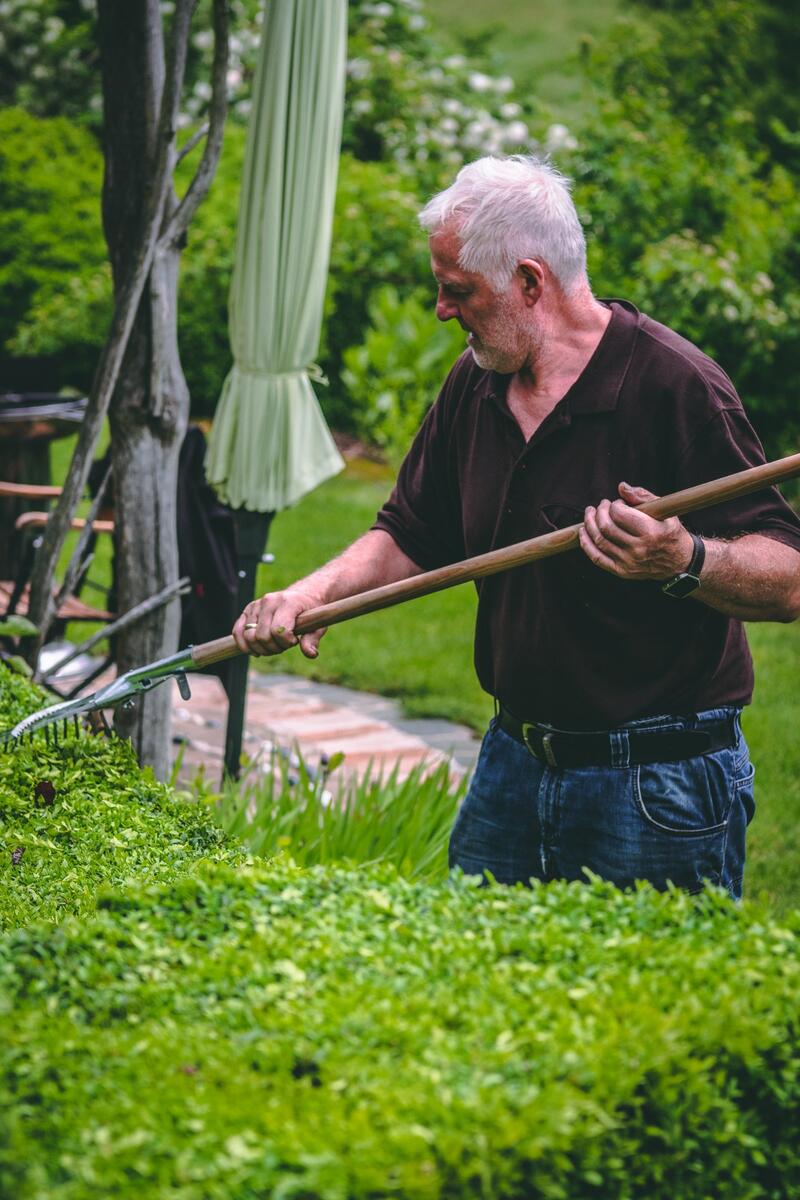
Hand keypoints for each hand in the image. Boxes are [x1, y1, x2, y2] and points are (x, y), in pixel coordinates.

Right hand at [232, 587, 327, 657]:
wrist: (303, 596)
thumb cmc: (311, 612)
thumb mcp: (318, 626)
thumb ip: (312, 640)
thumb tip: (310, 653)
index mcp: (288, 602)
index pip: (279, 630)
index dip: (286, 642)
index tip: (294, 641)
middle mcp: (270, 601)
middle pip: (262, 636)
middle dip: (274, 648)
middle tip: (284, 646)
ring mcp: (257, 604)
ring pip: (249, 636)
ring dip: (261, 648)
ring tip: (273, 645)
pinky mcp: (248, 610)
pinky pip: (237, 631)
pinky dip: (243, 644)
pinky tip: (255, 650)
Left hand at [578, 482, 694, 580]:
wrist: (679, 562)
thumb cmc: (670, 532)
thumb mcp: (666, 511)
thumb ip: (643, 496)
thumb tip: (621, 487)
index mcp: (651, 533)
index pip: (620, 514)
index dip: (614, 505)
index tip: (618, 502)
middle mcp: (638, 550)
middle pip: (606, 527)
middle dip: (599, 512)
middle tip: (601, 505)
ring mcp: (628, 562)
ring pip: (599, 541)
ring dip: (589, 524)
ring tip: (590, 513)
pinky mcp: (622, 571)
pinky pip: (597, 558)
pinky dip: (586, 544)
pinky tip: (583, 531)